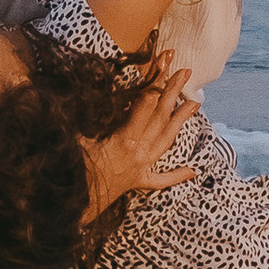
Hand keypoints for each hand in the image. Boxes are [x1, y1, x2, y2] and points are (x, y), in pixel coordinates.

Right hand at [82, 59, 197, 219]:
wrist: (77, 207)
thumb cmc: (74, 172)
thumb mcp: (74, 140)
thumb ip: (79, 118)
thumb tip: (72, 94)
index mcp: (125, 140)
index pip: (145, 104)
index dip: (155, 80)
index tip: (163, 60)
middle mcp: (139, 151)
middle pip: (160, 116)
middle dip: (172, 91)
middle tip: (185, 70)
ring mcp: (142, 167)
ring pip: (166, 140)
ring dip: (181, 120)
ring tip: (196, 102)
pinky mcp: (138, 181)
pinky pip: (160, 179)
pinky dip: (176, 176)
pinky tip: (192, 172)